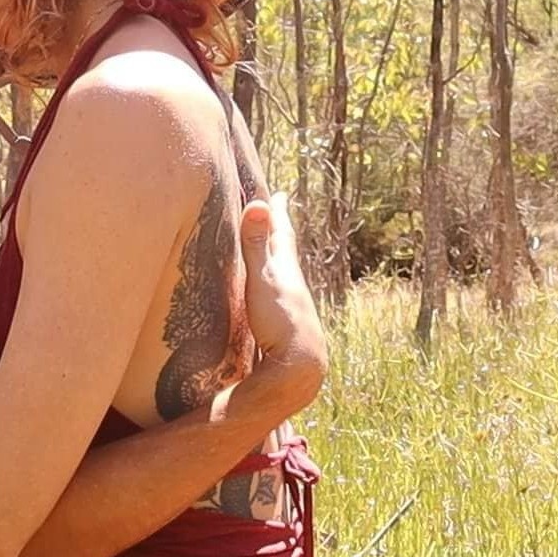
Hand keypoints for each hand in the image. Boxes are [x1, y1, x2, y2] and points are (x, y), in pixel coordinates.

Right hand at [240, 193, 308, 354]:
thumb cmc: (280, 320)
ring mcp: (289, 304)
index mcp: (285, 268)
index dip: (277, 212)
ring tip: (270, 250)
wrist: (300, 363)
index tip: (278, 193)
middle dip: (277, 230)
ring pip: (281, 272)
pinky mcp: (282, 324)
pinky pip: (274, 293)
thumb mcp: (262, 279)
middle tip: (275, 213)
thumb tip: (259, 204)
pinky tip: (266, 294)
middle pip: (284, 249)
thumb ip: (257, 246)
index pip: (280, 232)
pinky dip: (269, 283)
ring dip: (274, 257)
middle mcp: (291, 283)